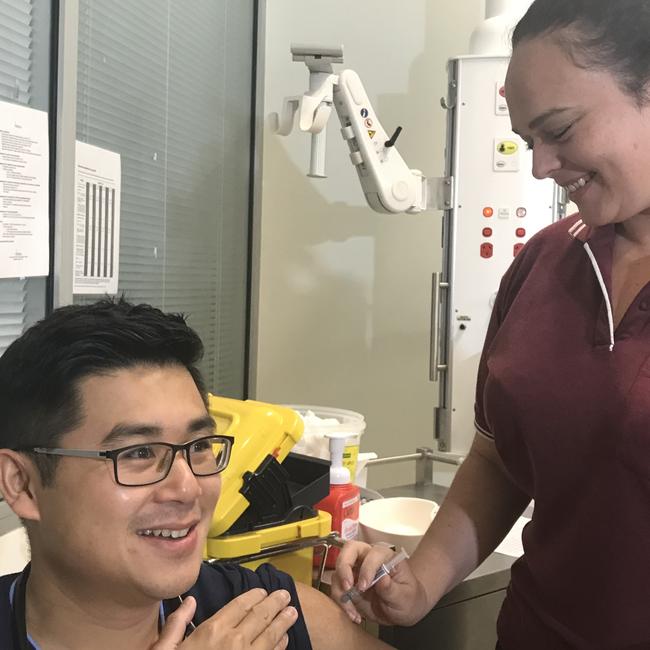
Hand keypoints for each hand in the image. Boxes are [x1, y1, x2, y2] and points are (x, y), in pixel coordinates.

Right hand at [152, 588, 297, 648]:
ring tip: (292, 612)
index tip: (263, 591)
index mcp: (212, 631)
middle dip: (274, 603)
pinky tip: (284, 639)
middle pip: (260, 615)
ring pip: (270, 634)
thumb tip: (190, 600)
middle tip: (285, 595)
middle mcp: (233, 641)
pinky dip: (280, 645)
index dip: (254, 595)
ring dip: (283, 621)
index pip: (240, 605)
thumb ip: (176, 624)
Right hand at [331, 540, 427, 626]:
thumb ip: (392, 589)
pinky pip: (338, 589)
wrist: (403, 609)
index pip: (373, 553)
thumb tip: (382, 579)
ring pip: (338, 571)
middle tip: (347, 586)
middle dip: (343, 567)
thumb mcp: (405, 597)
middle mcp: (368, 559)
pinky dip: (341, 602)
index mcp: (385, 556)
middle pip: (349, 550)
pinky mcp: (349, 585)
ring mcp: (356, 571)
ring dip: (340, 590)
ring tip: (352, 611)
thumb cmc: (408, 597)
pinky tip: (354, 615)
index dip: (367, 568)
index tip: (364, 586)